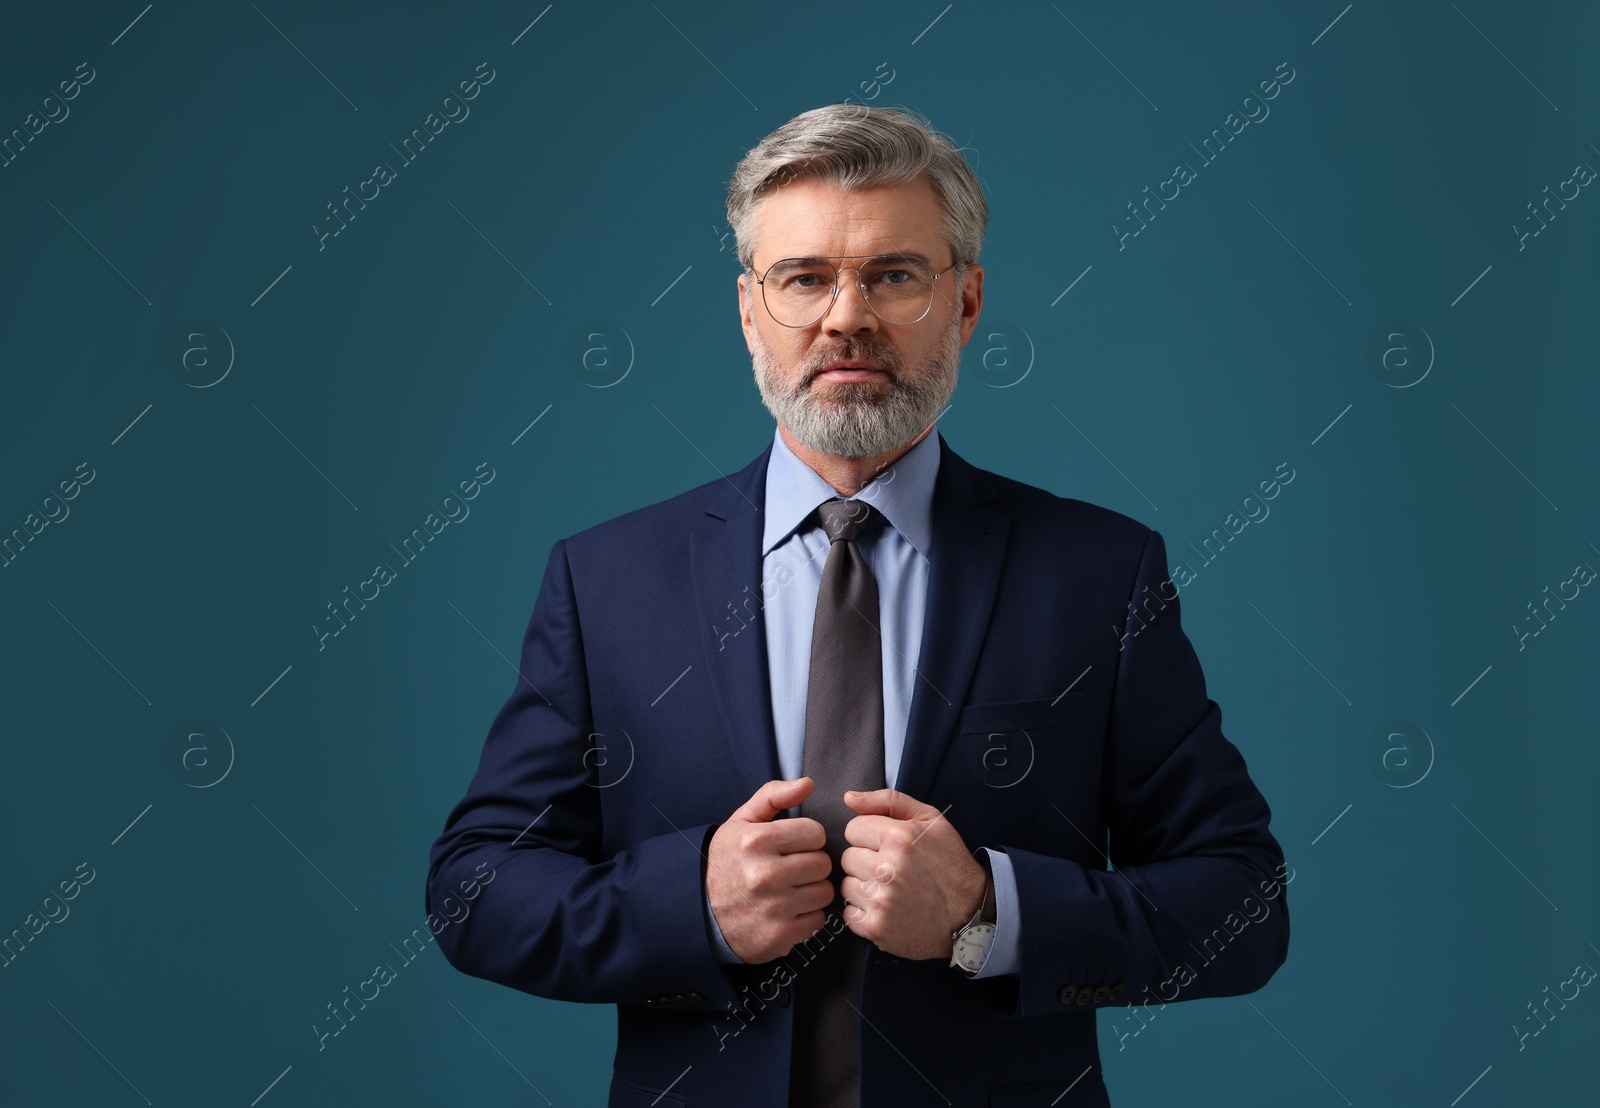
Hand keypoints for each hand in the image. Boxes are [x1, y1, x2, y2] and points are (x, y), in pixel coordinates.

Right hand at [706, 777, 835, 963]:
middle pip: (822, 863)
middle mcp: (765, 874)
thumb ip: (773, 795)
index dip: (806, 838)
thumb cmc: (726, 864)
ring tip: (791, 890)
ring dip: (811, 891)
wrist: (701, 915)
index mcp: (756, 841)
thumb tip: (808, 783)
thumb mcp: (740, 823)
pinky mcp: (780, 934)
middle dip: (810, 864)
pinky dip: (807, 916)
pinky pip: (818, 920)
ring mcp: (773, 907)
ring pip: (824, 892)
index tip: (792, 846)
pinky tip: (788, 911)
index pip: (815, 832)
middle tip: (791, 869)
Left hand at [839, 788, 987, 959]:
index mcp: (898, 837)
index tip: (887, 847)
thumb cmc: (949, 863)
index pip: (852, 829)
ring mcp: (880, 901)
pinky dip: (864, 912)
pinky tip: (886, 909)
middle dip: (866, 861)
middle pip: (847, 857)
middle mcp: (886, 869)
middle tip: (892, 869)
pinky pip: (848, 913)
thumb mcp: (930, 819)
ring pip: (846, 885)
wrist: (970, 913)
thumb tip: (848, 797)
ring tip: (891, 889)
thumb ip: (887, 801)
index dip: (870, 836)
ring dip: (864, 887)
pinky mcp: (876, 927)